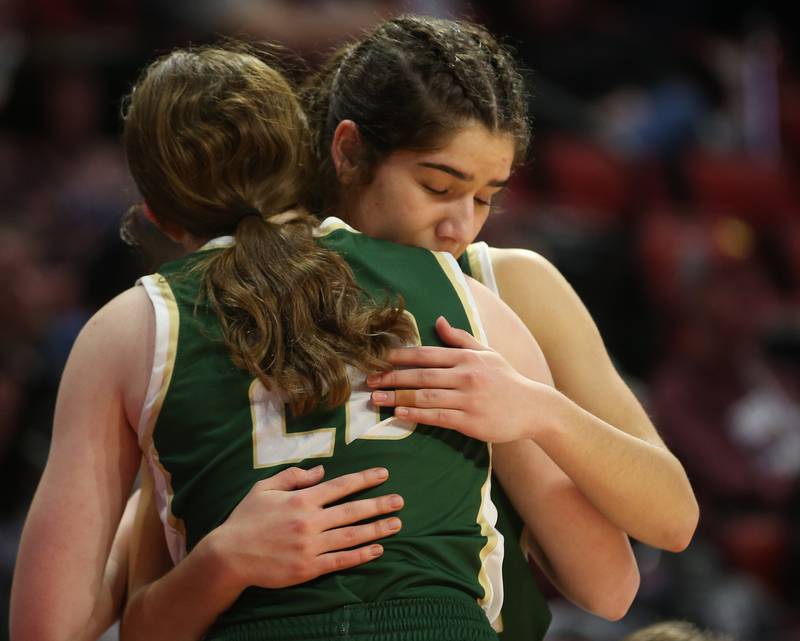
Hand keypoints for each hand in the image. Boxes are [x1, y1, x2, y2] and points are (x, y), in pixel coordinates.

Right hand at [210, 465, 402, 588]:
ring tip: (396, 524)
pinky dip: (361, 555)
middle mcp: (310, 522)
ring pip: (351, 536)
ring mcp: (311, 546)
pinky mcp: (309, 568)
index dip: (364, 479)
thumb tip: (322, 471)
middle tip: (400, 501)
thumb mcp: (265, 488)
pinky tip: (377, 550)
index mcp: (301, 500)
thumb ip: (294, 477)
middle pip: (352, 511)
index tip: (383, 474)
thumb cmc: (246, 519)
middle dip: (379, 504)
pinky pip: (341, 561)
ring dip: (377, 529)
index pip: (340, 486)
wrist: (229, 556)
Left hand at [368, 316, 552, 442]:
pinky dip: (416, 415)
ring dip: (397, 397)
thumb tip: (438, 320)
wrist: (533, 408)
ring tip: (376, 399)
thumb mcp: (486, 353)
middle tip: (369, 380)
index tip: (378, 358)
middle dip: (391, 377)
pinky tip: (398, 414)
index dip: (400, 356)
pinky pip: (437, 417)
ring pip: (425, 397)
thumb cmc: (506, 380)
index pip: (426, 354)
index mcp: (467, 357)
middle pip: (421, 375)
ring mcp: (468, 399)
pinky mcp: (470, 421)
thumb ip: (460, 338)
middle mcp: (466, 375)